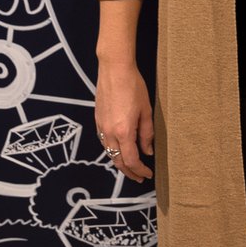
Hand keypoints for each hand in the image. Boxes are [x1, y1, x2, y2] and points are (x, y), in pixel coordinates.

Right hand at [95, 66, 153, 182]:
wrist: (114, 69)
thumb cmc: (133, 86)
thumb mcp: (146, 111)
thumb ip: (147, 134)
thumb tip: (147, 151)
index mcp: (124, 131)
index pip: (131, 160)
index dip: (140, 170)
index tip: (147, 174)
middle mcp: (109, 132)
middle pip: (117, 161)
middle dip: (129, 172)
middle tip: (139, 176)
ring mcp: (101, 126)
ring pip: (109, 153)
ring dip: (119, 162)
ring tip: (131, 166)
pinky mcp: (97, 120)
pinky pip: (103, 142)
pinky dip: (112, 150)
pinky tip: (119, 149)